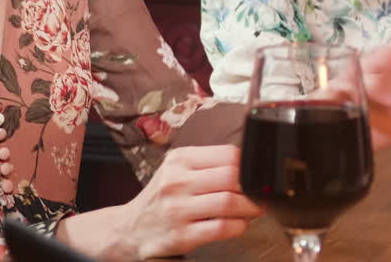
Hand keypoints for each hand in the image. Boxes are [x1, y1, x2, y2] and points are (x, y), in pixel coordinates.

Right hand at [61, 145, 261, 260]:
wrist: (127, 230)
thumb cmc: (161, 198)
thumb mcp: (177, 170)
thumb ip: (208, 164)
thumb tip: (250, 165)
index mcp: (179, 160)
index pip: (227, 154)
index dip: (250, 164)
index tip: (259, 172)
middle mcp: (176, 182)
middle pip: (232, 176)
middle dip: (254, 186)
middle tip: (263, 193)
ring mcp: (177, 210)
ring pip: (229, 201)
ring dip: (251, 207)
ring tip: (257, 208)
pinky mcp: (180, 236)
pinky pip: (220, 228)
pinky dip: (238, 226)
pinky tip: (240, 224)